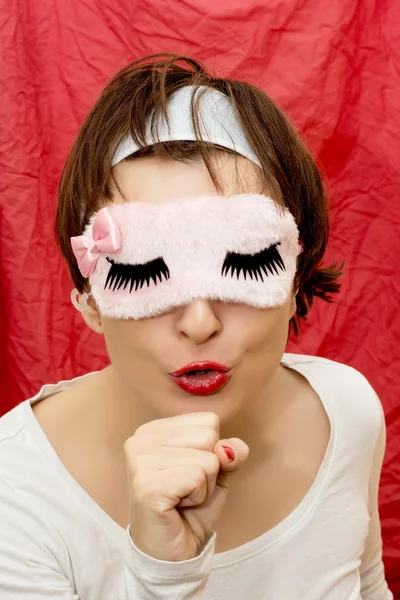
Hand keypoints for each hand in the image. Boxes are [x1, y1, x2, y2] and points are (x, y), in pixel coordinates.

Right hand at [125, 411, 248, 561]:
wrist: (173, 554)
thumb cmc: (190, 511)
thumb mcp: (218, 474)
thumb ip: (231, 453)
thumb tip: (232, 447)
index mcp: (154, 430)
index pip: (208, 420)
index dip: (211, 452)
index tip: (189, 474)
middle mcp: (140, 439)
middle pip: (208, 435)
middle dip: (209, 469)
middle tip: (186, 489)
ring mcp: (140, 460)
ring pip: (207, 458)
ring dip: (204, 485)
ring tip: (181, 498)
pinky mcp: (146, 484)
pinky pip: (197, 477)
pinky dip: (198, 497)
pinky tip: (177, 507)